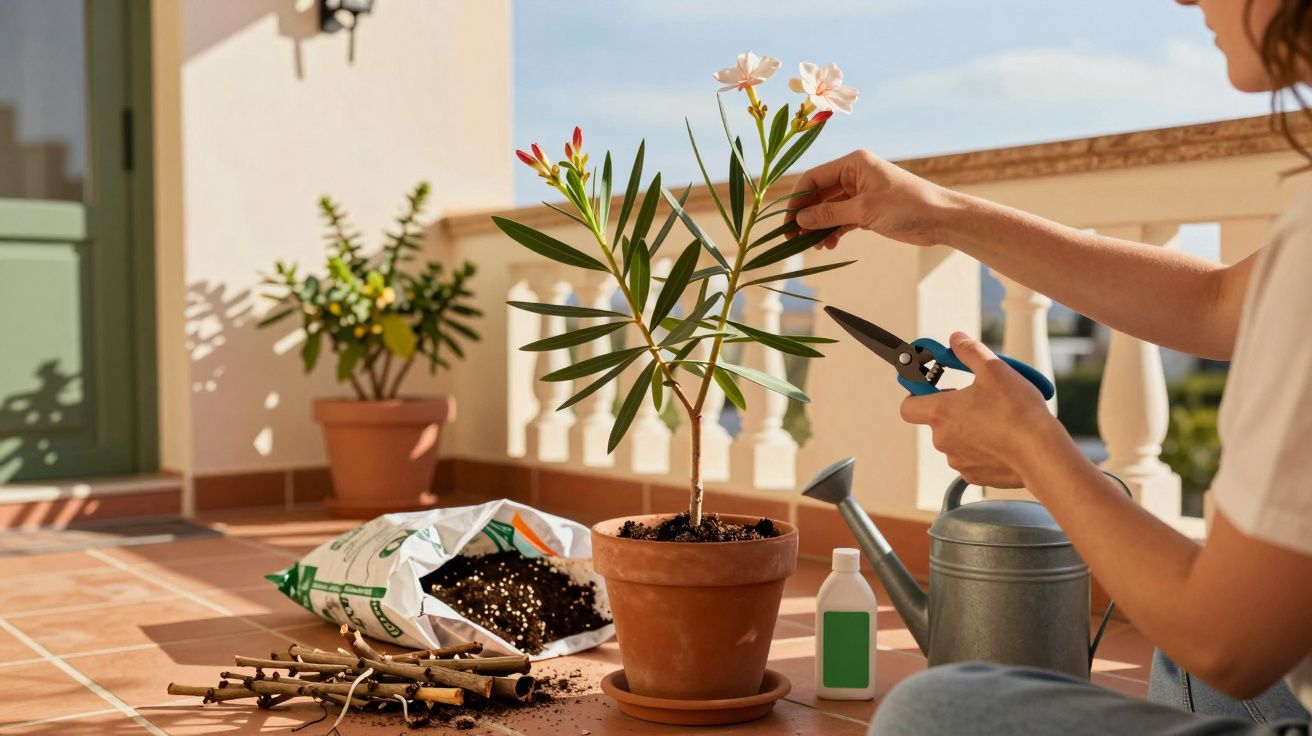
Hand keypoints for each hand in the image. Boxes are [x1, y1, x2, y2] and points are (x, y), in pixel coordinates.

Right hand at [786, 150, 957, 248]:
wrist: (940, 218)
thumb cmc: (907, 205)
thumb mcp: (865, 209)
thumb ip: (831, 214)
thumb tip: (801, 219)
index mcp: (853, 163)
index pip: (814, 178)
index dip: (797, 199)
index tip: (787, 221)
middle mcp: (854, 175)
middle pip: (819, 194)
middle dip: (806, 216)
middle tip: (792, 238)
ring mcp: (860, 194)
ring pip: (829, 210)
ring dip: (819, 227)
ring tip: (811, 246)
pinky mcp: (867, 211)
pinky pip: (841, 220)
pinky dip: (833, 232)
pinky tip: (828, 246)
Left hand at [899, 332, 1064, 487]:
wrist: (1042, 453)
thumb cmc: (1017, 411)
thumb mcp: (994, 368)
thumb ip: (968, 351)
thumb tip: (955, 339)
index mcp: (940, 412)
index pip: (908, 405)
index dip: (916, 393)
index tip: (931, 385)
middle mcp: (943, 439)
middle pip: (937, 420)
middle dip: (953, 408)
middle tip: (976, 397)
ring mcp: (958, 460)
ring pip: (956, 439)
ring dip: (969, 428)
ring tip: (996, 418)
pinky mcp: (974, 475)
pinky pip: (971, 457)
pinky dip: (983, 448)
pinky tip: (1003, 439)